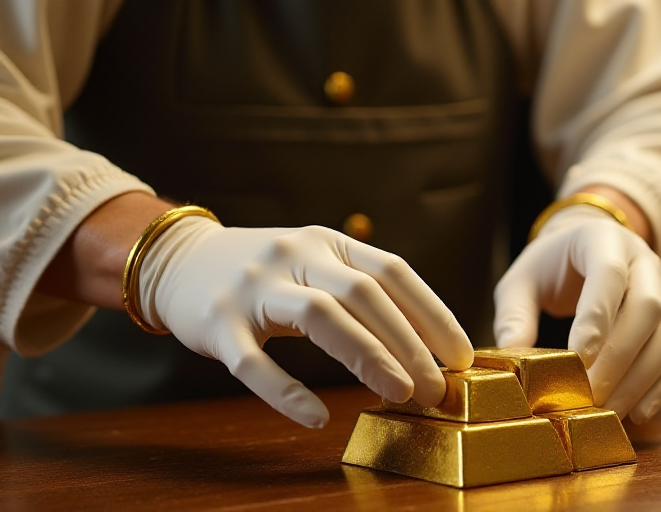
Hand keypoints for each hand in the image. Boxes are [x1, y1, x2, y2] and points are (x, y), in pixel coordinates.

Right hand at [137, 219, 473, 427]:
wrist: (175, 260)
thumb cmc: (264, 272)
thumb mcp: (315, 262)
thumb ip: (361, 290)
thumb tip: (425, 343)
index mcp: (328, 242)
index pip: (394, 272)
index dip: (433, 314)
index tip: (462, 355)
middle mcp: (295, 254)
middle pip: (364, 294)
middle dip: (410, 344)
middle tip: (438, 388)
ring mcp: (253, 287)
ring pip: (320, 315)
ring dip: (368, 356)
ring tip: (402, 394)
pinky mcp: (217, 322)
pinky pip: (254, 362)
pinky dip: (287, 392)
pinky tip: (317, 416)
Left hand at [494, 206, 660, 423]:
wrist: (588, 252)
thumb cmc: (552, 267)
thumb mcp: (521, 281)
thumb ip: (514, 314)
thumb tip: (513, 353)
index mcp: (603, 239)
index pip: (609, 274)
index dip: (597, 317)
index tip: (578, 358)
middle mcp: (644, 260)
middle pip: (648, 308)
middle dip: (619, 357)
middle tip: (590, 395)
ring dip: (643, 377)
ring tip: (611, 410)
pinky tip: (639, 412)